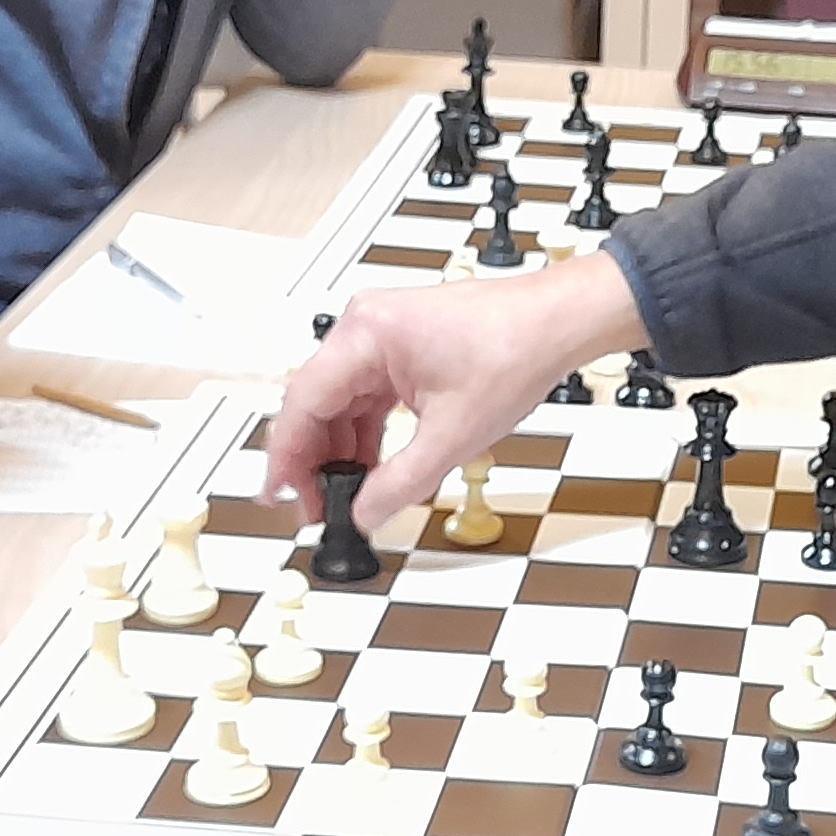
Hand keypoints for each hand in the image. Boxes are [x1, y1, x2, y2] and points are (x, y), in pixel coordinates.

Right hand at [269, 260, 649, 527]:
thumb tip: (365, 513)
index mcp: (367, 334)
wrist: (556, 323)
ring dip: (340, 450)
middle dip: (314, 460)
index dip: (287, 456)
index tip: (279, 494)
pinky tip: (369, 468)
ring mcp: (381, 335)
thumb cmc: (516, 348)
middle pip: (316, 402)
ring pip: (339, 402)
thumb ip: (401, 482)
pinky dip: (363, 433)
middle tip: (317, 507)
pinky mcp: (399, 348)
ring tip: (344, 496)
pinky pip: (364, 396)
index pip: (304, 402)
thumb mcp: (453, 435)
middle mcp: (366, 326)